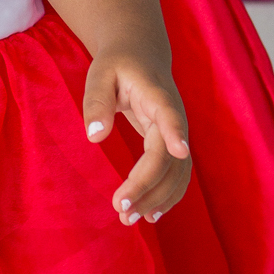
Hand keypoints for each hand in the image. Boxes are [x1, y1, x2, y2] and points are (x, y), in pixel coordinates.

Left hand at [83, 50, 190, 225]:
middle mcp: (174, 116)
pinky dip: (167, 196)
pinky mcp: (173, 144)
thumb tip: (94, 137)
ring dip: (157, 198)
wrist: (142, 54)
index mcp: (157, 94)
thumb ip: (97, 101)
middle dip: (148, 185)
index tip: (179, 151)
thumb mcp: (100, 72)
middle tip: (120, 209)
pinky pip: (177, 175)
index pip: (169, 115)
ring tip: (130, 219)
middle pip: (169, 156)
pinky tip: (150, 214)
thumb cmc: (118, 63)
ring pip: (177, 172)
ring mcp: (178, 132)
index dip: (175, 132)